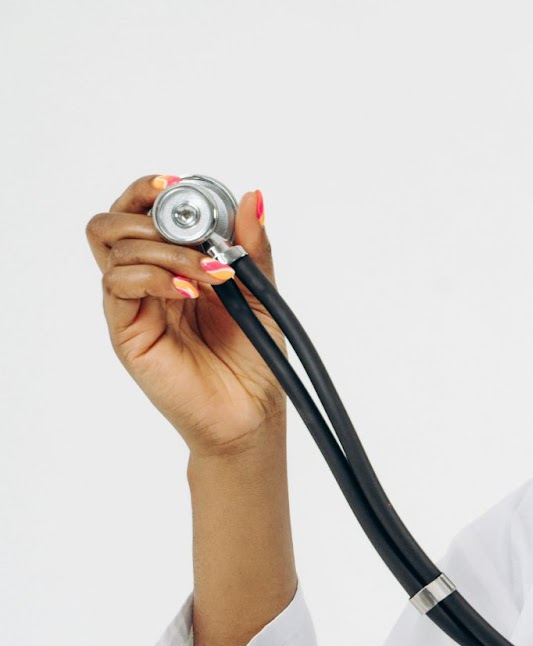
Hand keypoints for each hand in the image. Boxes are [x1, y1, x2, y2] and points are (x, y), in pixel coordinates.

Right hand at [86, 175, 286, 457]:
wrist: (251, 414)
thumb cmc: (254, 358)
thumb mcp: (260, 292)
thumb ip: (252, 248)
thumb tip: (252, 197)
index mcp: (174, 264)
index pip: (141, 210)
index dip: (152, 189)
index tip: (180, 183)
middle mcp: (147, 279)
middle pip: (112, 221)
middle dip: (148, 209)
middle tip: (196, 232)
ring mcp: (134, 304)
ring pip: (112, 245)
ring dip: (165, 247)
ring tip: (209, 273)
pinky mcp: (127, 330)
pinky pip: (118, 284)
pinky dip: (153, 276)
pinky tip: (189, 292)